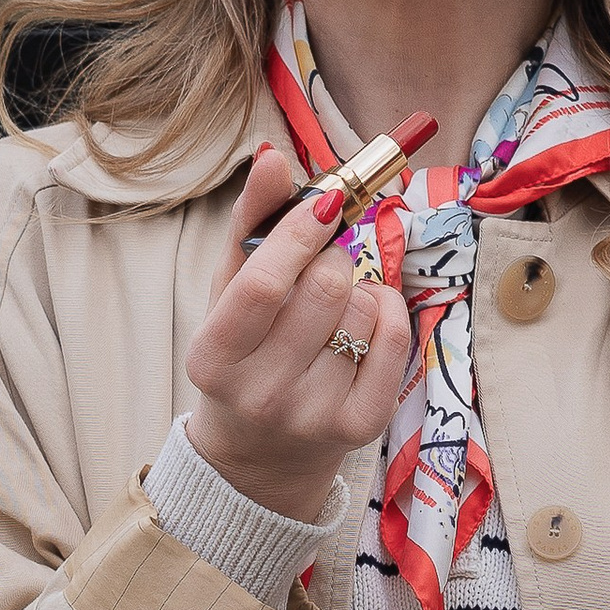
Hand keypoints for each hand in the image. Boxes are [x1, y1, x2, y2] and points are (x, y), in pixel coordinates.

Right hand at [182, 147, 416, 520]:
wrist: (260, 453)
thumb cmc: (244, 352)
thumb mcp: (228, 291)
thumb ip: (250, 223)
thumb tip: (272, 156)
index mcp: (214, 358)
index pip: (263, 284)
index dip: (299, 233)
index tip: (324, 202)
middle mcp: (260, 394)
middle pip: (325, 289)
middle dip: (332, 259)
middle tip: (324, 266)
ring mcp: (312, 415)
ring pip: (364, 310)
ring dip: (360, 290)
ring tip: (336, 307)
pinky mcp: (360, 426)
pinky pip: (396, 340)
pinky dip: (390, 313)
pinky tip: (367, 319)